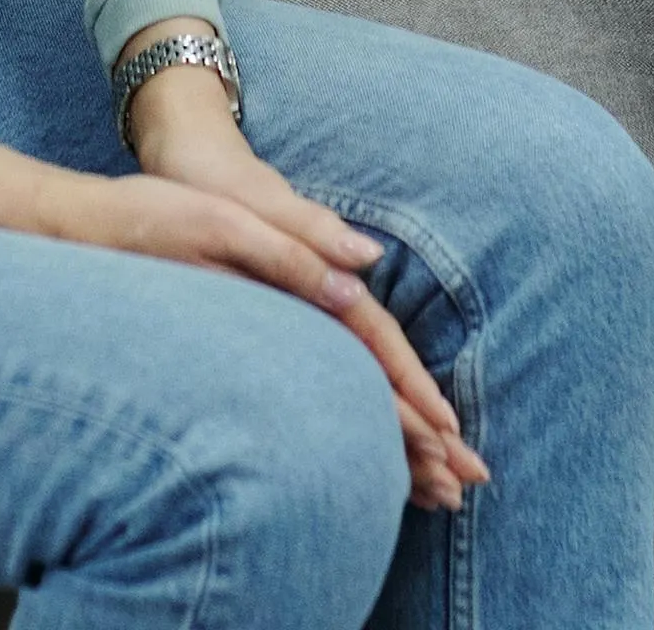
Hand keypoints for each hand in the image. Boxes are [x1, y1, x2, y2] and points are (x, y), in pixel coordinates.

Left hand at [127, 88, 487, 511]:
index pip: (380, 342)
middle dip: (424, 423)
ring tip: (435, 487)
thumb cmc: (219, 186)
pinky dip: (353, 414)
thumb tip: (369, 259)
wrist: (187, 166)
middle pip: (382, 369)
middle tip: (466, 479)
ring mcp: (302, 309)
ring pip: (357, 380)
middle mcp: (322, 295)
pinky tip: (366, 445)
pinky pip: (325, 376)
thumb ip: (311, 236)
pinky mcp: (276, 318)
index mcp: (327, 272)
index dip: (414, 388)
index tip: (447, 432)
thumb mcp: (261, 207)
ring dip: (397, 429)